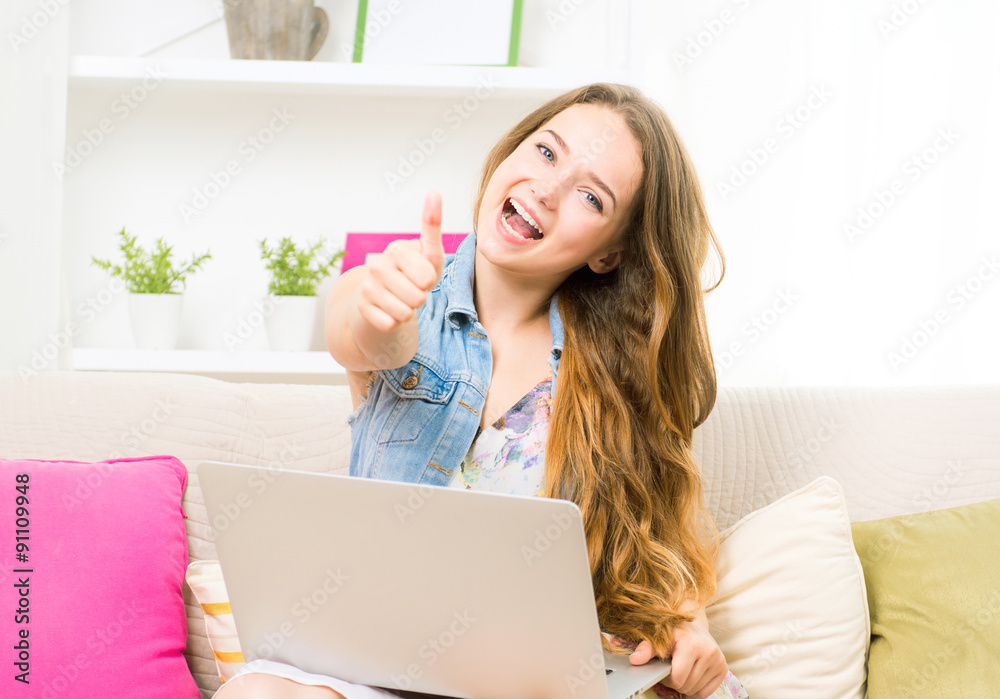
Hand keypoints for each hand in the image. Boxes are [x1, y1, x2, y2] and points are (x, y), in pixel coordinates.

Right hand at [353, 190, 445, 332]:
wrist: (385, 297)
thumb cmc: (415, 273)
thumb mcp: (429, 254)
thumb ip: (432, 226)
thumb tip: (433, 191)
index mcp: (396, 249)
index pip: (427, 278)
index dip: (429, 282)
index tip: (422, 275)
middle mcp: (378, 265)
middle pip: (418, 297)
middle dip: (420, 298)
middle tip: (412, 289)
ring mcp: (367, 287)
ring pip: (405, 313)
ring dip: (409, 312)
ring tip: (402, 300)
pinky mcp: (361, 307)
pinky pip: (391, 325)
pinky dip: (395, 323)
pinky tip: (389, 311)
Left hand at [624, 615, 727, 698]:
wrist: (694, 626)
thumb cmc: (674, 632)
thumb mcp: (659, 637)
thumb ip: (646, 649)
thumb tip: (635, 660)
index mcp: (692, 645)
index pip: (677, 679)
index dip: (667, 679)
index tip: (665, 669)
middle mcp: (709, 653)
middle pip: (686, 686)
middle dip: (676, 682)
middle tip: (672, 670)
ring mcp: (718, 661)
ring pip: (696, 691)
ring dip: (686, 686)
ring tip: (682, 671)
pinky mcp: (723, 668)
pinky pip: (707, 693)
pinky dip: (697, 689)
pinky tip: (692, 676)